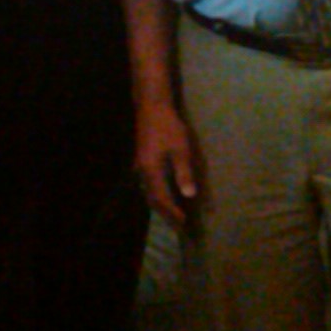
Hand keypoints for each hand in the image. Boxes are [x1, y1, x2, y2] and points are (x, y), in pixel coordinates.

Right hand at [135, 100, 197, 224]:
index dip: (172, 212)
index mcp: (151, 171)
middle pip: (152, 198)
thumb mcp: (180, 149)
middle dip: (164, 213)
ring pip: (148, 191)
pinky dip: (157, 193)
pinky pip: (148, 183)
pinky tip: (165, 192)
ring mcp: (140, 165)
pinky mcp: (142, 160)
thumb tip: (189, 195)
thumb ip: (184, 172)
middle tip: (177, 224)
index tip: (182, 223)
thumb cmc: (168, 126)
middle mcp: (142, 171)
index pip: (161, 199)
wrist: (151, 106)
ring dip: (160, 204)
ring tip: (172, 213)